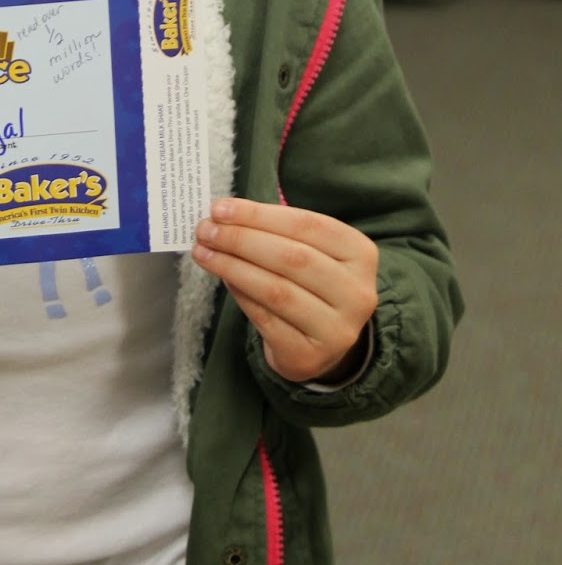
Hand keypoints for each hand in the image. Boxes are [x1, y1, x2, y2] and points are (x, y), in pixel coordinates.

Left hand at [192, 198, 377, 384]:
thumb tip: (224, 216)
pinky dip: (239, 294)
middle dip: (241, 240)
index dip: (260, 215)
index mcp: (361, 254)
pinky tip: (222, 278)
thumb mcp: (310, 251)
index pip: (307, 225)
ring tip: (203, 252)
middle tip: (205, 230)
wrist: (321, 345)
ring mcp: (337, 329)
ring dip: (233, 267)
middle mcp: (357, 293)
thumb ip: (276, 231)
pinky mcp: (310, 355)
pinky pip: (265, 319)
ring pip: (276, 290)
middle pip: (292, 257)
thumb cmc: (310, 284)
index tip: (220, 209)